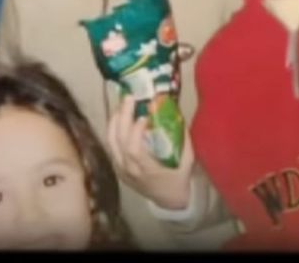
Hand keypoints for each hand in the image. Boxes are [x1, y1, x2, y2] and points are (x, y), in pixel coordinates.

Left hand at [106, 95, 194, 209]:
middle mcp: (129, 169)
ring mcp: (121, 169)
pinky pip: (111, 145)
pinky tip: (119, 117)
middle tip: (129, 98)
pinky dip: (113, 129)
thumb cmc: (179, 178)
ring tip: (122, 104)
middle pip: (119, 141)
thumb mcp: (187, 160)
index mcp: (146, 170)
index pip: (133, 150)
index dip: (135, 131)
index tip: (143, 115)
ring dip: (115, 120)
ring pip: (111, 141)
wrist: (169, 200)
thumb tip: (176, 112)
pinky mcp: (117, 167)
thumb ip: (182, 137)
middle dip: (122, 117)